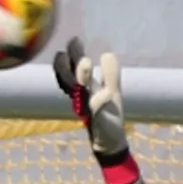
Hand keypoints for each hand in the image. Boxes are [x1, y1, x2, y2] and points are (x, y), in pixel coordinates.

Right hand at [49, 37, 134, 165]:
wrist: (109, 143)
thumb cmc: (108, 117)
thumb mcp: (111, 93)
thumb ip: (110, 75)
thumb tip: (107, 53)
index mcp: (86, 89)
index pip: (73, 69)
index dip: (73, 55)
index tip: (74, 40)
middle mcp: (84, 97)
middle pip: (72, 76)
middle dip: (70, 61)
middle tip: (73, 43)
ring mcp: (91, 109)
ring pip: (82, 90)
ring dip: (83, 76)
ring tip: (86, 61)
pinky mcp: (101, 120)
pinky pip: (99, 109)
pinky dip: (102, 99)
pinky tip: (106, 92)